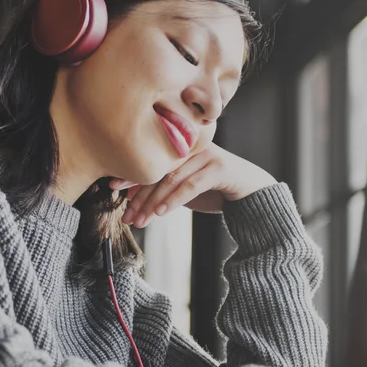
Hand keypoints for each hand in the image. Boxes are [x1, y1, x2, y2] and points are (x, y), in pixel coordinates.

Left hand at [110, 144, 276, 227]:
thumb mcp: (188, 190)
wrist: (254, 195)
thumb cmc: (218, 191)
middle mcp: (195, 147)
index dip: (132, 175)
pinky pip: (191, 185)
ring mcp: (208, 155)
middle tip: (126, 214)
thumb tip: (135, 202)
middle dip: (140, 194)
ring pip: (173, 179)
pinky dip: (174, 200)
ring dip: (153, 202)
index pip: (153, 161)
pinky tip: (161, 213)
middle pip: (160, 170)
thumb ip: (167, 189)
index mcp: (184, 147)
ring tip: (141, 219)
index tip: (112, 189)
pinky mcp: (220, 168)